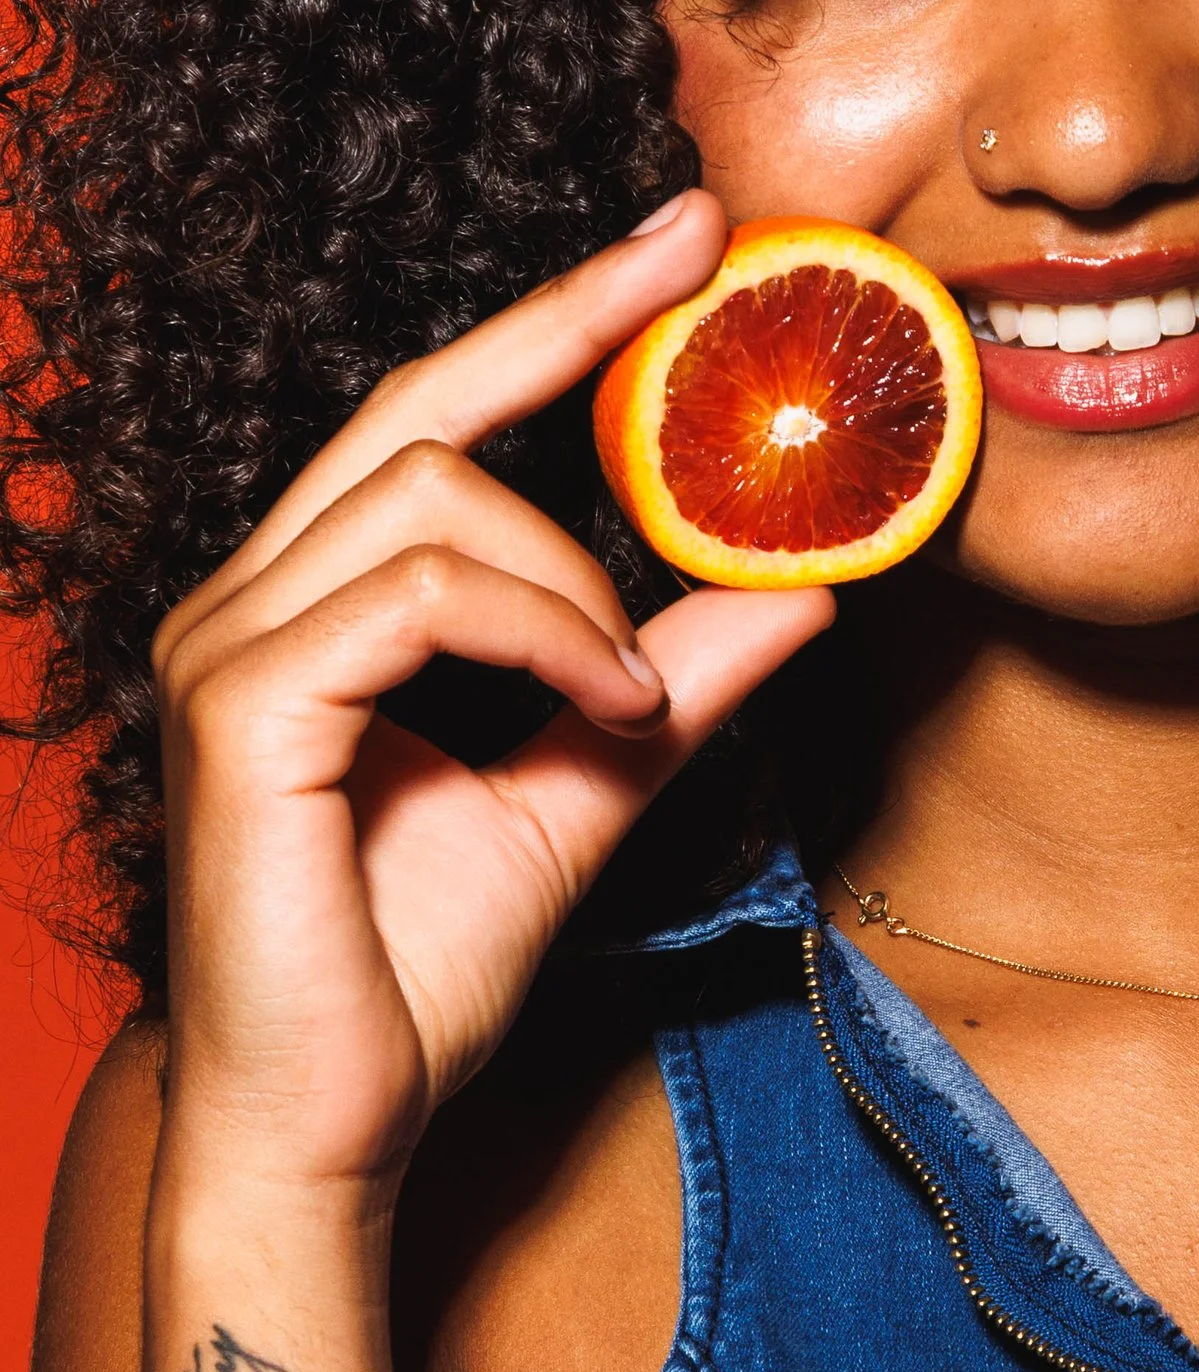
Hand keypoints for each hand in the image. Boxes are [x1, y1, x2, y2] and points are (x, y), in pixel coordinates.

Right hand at [151, 191, 831, 1194]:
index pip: (437, 418)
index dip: (554, 320)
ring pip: (429, 492)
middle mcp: (252, 600)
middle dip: (569, 328)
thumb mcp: (587, 795)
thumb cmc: (416, 973)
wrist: (333, 1128)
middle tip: (703, 267)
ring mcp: (230, 645)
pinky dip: (541, 630)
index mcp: (315, 607)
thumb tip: (796, 589)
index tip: (678, 243)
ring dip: (577, 575)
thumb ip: (672, 688)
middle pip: (421, 410)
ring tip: (643, 686)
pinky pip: (416, 594)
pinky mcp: (243, 709)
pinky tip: (609, 704)